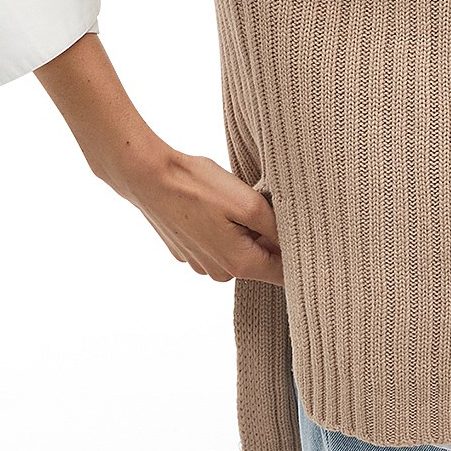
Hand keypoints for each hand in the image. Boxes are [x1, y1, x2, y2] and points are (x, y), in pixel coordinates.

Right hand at [109, 147, 284, 286]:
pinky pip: (217, 244)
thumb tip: (296, 242)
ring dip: (245, 231)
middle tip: (262, 205)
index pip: (284, 274)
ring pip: (239, 251)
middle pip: (262, 261)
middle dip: (268, 237)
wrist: (147, 176)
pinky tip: (212, 206)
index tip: (303, 231)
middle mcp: (220, 273)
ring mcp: (201, 264)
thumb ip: (278, 228)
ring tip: (231, 203)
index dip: (298, 253)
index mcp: (239, 264)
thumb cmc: (197, 186)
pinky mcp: (187, 251)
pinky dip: (222, 228)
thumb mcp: (249, 203)